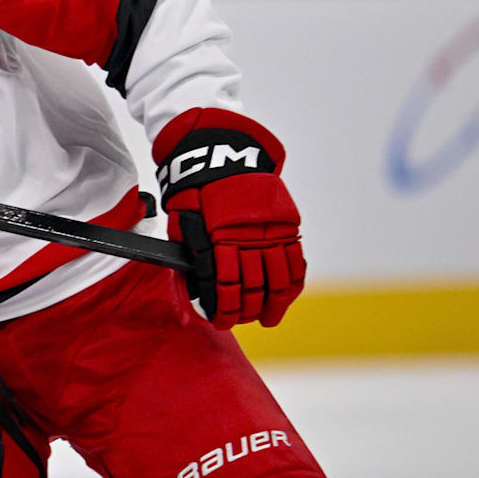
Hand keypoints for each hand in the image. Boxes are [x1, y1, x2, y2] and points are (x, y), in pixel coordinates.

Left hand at [151, 108, 304, 328]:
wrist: (219, 155)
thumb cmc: (194, 192)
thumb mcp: (182, 223)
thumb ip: (192, 259)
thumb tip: (196, 295)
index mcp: (218, 237)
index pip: (226, 285)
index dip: (224, 309)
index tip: (221, 322)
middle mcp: (248, 237)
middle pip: (253, 287)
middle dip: (246, 311)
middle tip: (241, 322)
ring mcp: (271, 231)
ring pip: (279, 279)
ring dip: (274, 304)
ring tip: (267, 318)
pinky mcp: (287, 224)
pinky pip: (296, 261)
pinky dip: (293, 282)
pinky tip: (286, 296)